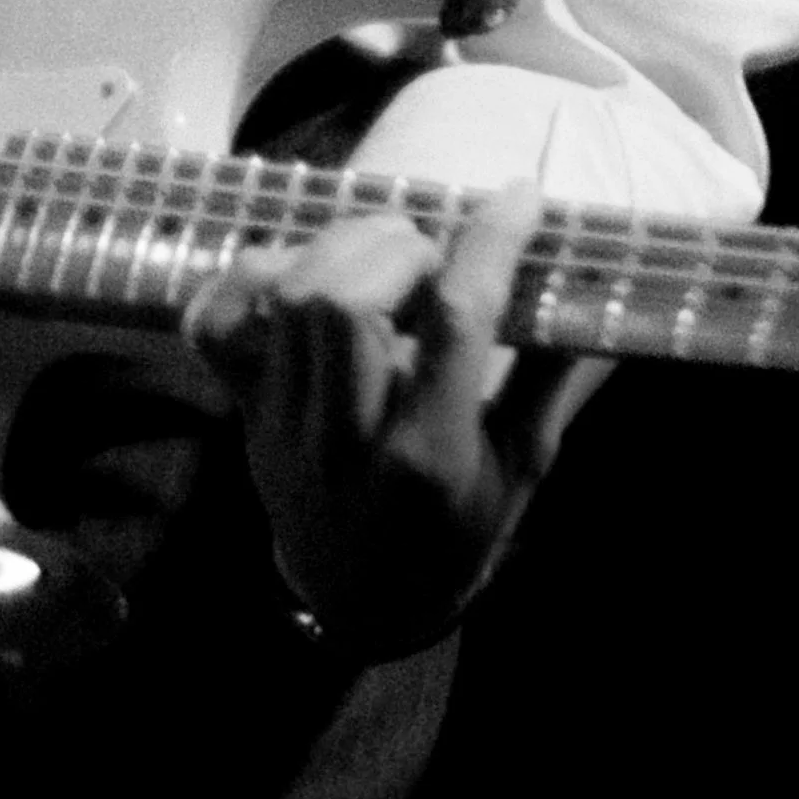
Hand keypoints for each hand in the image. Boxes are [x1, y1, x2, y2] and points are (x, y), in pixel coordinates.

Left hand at [182, 181, 604, 657]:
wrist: (363, 601)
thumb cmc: (458, 531)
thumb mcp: (523, 465)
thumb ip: (548, 374)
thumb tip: (583, 275)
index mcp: (432, 457)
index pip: (457, 321)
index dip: (492, 241)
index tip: (521, 196)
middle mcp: (348, 439)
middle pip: (348, 301)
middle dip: (402, 247)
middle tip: (435, 251)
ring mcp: (283, 425)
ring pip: (291, 297)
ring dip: (346, 246)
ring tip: (387, 251)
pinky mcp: (243, 410)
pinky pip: (216, 321)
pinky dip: (254, 274)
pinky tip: (307, 267)